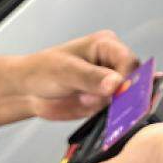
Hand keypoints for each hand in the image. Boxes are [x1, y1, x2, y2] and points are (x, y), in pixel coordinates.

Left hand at [7, 30, 139, 120]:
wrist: (27, 91)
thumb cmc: (42, 71)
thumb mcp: (66, 71)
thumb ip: (92, 77)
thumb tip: (116, 84)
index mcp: (106, 46)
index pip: (129, 61)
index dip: (128, 78)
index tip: (119, 93)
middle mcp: (112, 63)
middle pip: (135, 80)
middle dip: (122, 94)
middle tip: (105, 102)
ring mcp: (110, 84)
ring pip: (128, 98)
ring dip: (115, 107)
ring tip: (89, 103)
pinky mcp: (105, 102)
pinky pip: (117, 111)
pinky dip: (111, 116)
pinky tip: (94, 111)